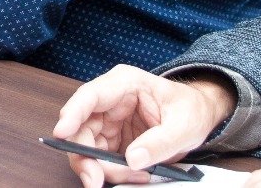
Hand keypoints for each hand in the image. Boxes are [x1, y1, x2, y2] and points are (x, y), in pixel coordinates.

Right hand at [51, 64, 236, 187]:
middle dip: (85, 156)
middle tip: (94, 180)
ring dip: (100, 168)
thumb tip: (133, 160)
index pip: (89, 96)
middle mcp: (109, 101)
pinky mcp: (111, 138)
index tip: (61, 134)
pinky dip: (112, 172)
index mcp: (124, 84)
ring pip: (86, 146)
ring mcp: (107, 120)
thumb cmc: (191, 109)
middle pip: (81, 127)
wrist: (199, 114)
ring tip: (132, 178)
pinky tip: (134, 176)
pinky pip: (100, 157)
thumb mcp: (184, 126)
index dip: (71, 114)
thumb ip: (159, 142)